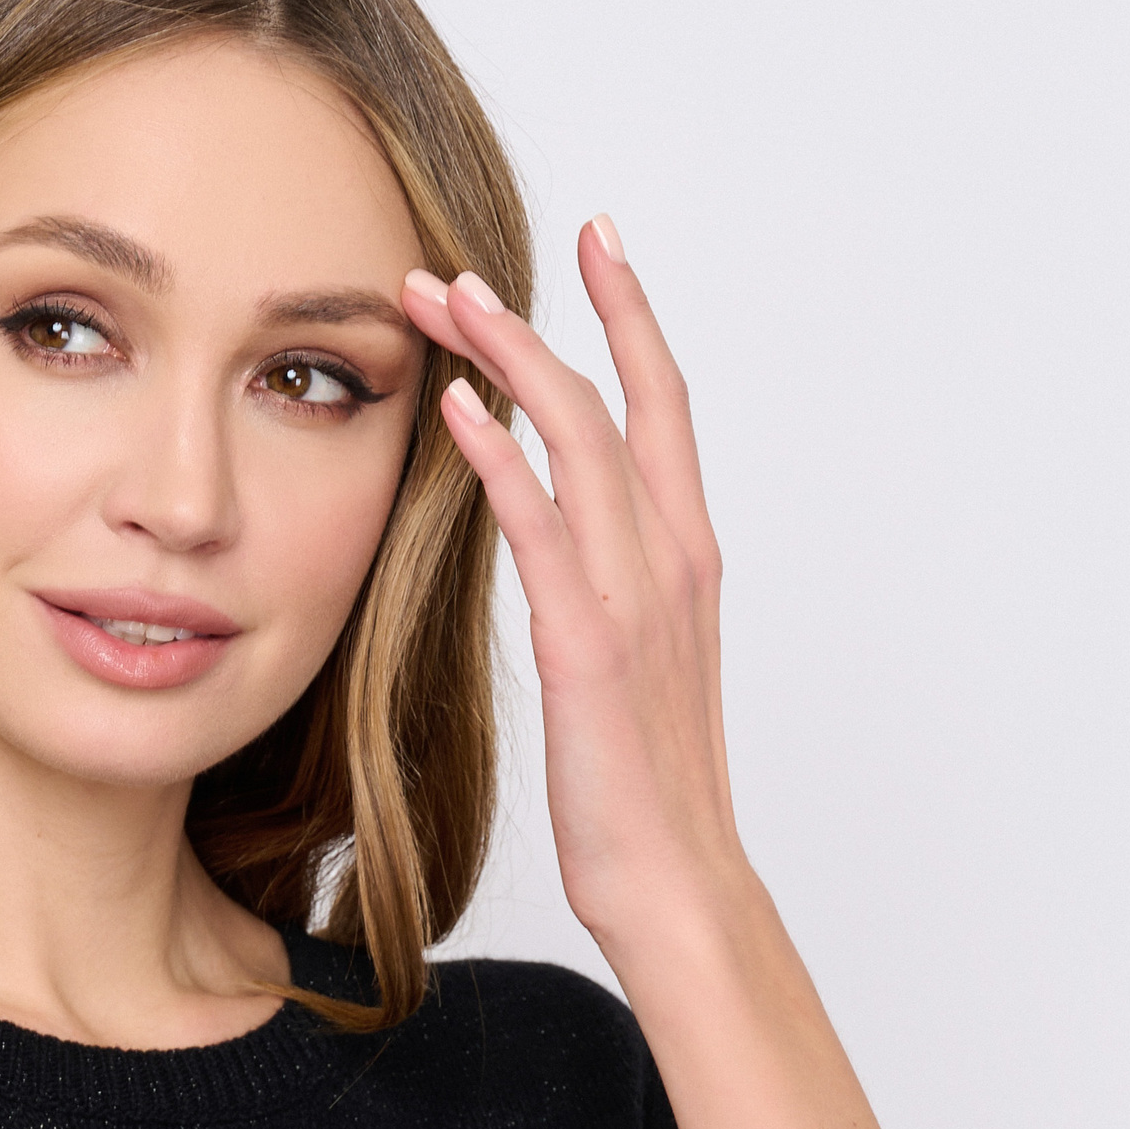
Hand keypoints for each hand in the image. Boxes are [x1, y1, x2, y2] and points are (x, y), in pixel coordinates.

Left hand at [402, 222, 743, 968]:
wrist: (677, 885)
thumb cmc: (648, 798)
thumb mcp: (634, 676)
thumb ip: (611, 601)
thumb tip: (569, 568)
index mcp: (688, 560)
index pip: (664, 407)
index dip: (632, 316)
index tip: (595, 243)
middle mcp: (673, 559)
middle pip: (617, 397)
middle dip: (541, 316)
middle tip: (457, 269)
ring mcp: (636, 597)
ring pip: (581, 436)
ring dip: (508, 356)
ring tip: (441, 303)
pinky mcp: (589, 646)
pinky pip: (542, 526)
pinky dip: (500, 456)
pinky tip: (455, 407)